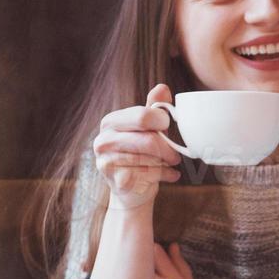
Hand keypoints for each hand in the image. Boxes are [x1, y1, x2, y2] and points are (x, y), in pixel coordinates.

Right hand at [93, 84, 182, 212]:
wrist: (132, 190)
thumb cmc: (142, 155)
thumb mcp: (147, 129)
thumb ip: (154, 109)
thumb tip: (162, 87)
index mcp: (111, 122)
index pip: (143, 115)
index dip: (162, 122)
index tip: (167, 127)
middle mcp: (104, 140)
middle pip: (149, 140)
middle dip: (168, 148)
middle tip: (175, 155)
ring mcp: (107, 162)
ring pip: (151, 159)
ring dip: (166, 163)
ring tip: (167, 164)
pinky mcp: (117, 181)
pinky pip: (151, 175)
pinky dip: (165, 175)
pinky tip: (169, 175)